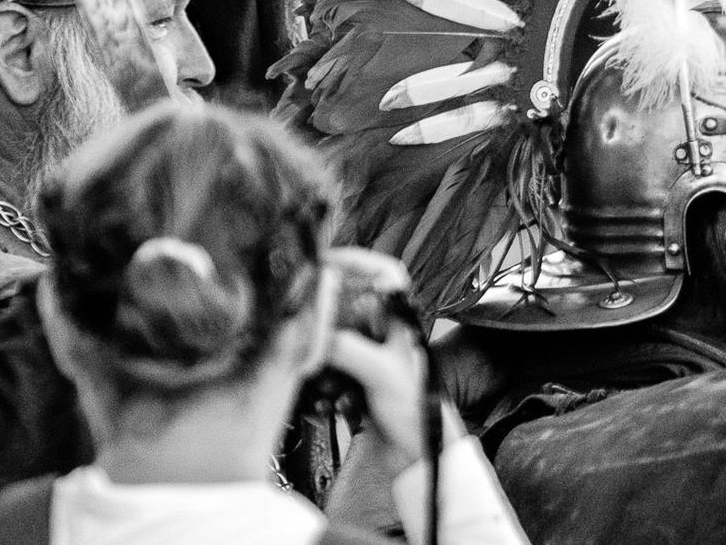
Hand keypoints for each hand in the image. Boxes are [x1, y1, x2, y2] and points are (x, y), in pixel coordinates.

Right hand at [322, 248, 429, 476]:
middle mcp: (387, 336)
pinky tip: (331, 407)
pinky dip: (325, 388)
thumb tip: (311, 330)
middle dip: (325, 323)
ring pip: (334, 342)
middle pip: (347, 308)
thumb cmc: (418, 415)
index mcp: (401, 323)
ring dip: (322, 364)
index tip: (326, 262)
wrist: (422, 463)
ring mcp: (372, 360)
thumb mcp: (381, 373)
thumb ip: (345, 346)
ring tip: (324, 385)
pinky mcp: (359, 385)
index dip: (358, 260)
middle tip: (303, 331)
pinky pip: (331, 373)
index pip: (386, 273)